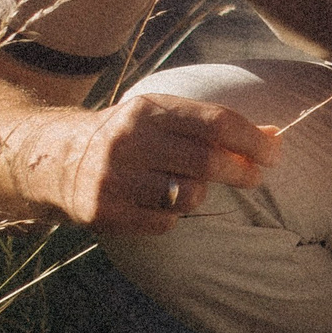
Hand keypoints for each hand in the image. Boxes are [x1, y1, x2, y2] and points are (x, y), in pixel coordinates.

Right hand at [31, 92, 279, 233]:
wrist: (55, 159)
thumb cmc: (129, 137)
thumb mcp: (163, 117)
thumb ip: (214, 125)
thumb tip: (276, 136)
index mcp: (146, 110)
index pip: (215, 122)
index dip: (253, 139)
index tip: (273, 153)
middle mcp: (129, 141)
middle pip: (207, 161)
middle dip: (241, 171)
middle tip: (254, 176)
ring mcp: (115, 178)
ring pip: (188, 196)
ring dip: (200, 194)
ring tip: (188, 186)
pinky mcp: (105, 212)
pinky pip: (164, 223)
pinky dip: (172, 216)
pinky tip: (158, 203)